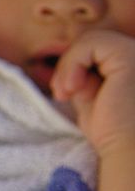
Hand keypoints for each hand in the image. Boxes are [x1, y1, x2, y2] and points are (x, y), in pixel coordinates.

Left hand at [51, 29, 134, 156]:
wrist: (127, 151)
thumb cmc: (111, 131)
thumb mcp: (92, 95)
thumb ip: (85, 75)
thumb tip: (67, 60)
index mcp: (132, 64)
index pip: (98, 50)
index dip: (75, 66)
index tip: (65, 93)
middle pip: (94, 41)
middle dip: (69, 66)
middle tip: (62, 94)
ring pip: (91, 40)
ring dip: (68, 66)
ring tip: (66, 93)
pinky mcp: (130, 57)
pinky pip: (92, 43)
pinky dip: (73, 63)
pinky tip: (72, 88)